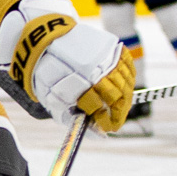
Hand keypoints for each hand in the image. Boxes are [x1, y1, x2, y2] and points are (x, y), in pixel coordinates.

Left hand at [0, 0, 130, 131]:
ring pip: (127, 83)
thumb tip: (100, 134)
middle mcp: (97, 69)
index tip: (106, 128)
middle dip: (119, 114)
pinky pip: (129, 66)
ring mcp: (107, 56)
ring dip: (124, 99)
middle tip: (114, 121)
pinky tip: (123, 88)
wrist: (47, 41)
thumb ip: (75, 119)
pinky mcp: (112, 46)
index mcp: (80, 83)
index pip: (100, 108)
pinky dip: (128, 80)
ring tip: (117, 106)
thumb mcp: (54, 100)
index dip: (107, 122)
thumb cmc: (50, 75)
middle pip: (119, 97)